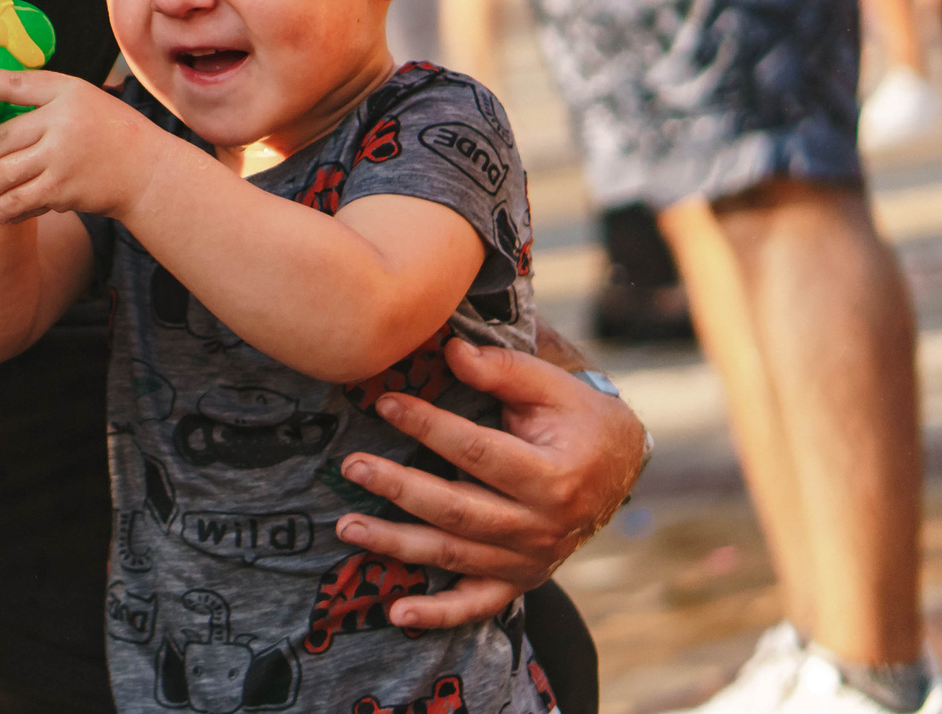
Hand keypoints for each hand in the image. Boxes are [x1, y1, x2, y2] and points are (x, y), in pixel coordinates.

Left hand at [0, 68, 151, 223]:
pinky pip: (19, 201)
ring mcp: (60, 159)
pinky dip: (4, 208)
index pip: (5, 83)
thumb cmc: (107, 131)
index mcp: (62, 91)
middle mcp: (59, 122)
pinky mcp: (62, 190)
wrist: (146, 171)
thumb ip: (39, 95)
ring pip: (1, 176)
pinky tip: (1, 208)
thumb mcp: (79, 97)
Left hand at [334, 339, 647, 627]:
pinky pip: (477, 603)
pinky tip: (399, 612)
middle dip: (399, 488)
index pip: (479, 452)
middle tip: (352, 467)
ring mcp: (530, 559)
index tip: (385, 402)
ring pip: (454, 555)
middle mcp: (542, 527)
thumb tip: (449, 350)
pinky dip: (439, 614)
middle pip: (459, 509)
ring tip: (346, 527)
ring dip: (397, 545)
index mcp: (554, 477)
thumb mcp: (552, 386)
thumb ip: (502, 369)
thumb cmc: (578, 418)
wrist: (619, 468)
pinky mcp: (519, 579)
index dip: (429, 427)